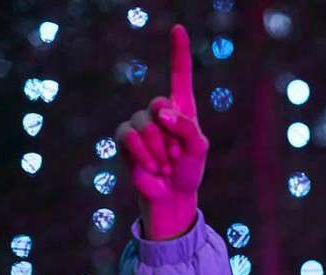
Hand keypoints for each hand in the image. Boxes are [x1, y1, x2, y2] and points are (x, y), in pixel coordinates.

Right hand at [114, 25, 207, 239]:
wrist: (172, 195)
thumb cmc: (189, 171)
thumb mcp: (199, 149)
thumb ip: (186, 128)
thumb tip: (159, 112)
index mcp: (182, 109)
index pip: (179, 75)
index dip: (178, 52)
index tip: (179, 28)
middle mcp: (159, 111)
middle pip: (160, 105)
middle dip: (172, 134)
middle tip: (177, 156)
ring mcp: (140, 123)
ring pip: (145, 123)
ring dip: (159, 149)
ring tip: (166, 165)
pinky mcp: (125, 138)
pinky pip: (129, 135)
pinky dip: (143, 153)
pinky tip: (152, 167)